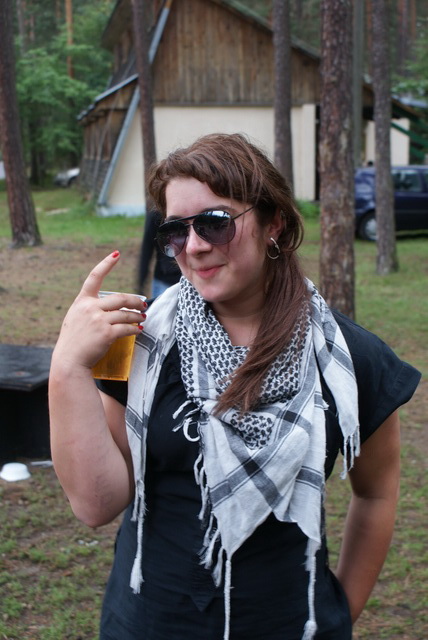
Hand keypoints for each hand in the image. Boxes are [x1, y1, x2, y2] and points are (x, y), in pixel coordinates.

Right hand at [52, 251, 146, 370]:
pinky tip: (138, 330)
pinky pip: (126, 328)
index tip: (116, 254)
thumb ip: (89, 309)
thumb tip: (109, 308)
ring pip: (125, 314)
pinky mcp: (106, 333)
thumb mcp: (75, 318)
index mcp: (82, 301)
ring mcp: (98, 320)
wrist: (69, 360)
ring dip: (137, 316)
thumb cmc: (73, 341)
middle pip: (120, 298)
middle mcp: (90, 307)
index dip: (106, 264)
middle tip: (142, 304)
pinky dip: (134, 329)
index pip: (94, 277)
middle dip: (134, 301)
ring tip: (142, 318)